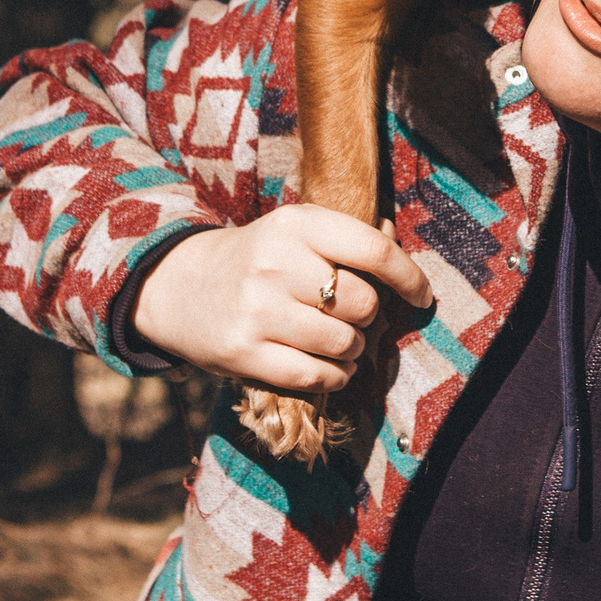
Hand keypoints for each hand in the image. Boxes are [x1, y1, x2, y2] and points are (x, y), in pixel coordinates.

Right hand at [134, 206, 433, 392]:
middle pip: (363, 303)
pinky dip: (333, 377)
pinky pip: (315, 376)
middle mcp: (276, 263)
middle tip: (353, 317)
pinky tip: (328, 367)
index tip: (422, 296)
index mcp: (296, 224)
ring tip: (340, 343)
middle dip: (368, 317)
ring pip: (343, 344)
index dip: (408, 276)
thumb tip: (401, 253)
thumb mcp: (293, 233)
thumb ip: (343, 241)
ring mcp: (258, 310)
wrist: (178, 287)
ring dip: (352, 350)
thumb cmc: (256, 259)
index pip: (373, 249)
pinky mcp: (243, 353)